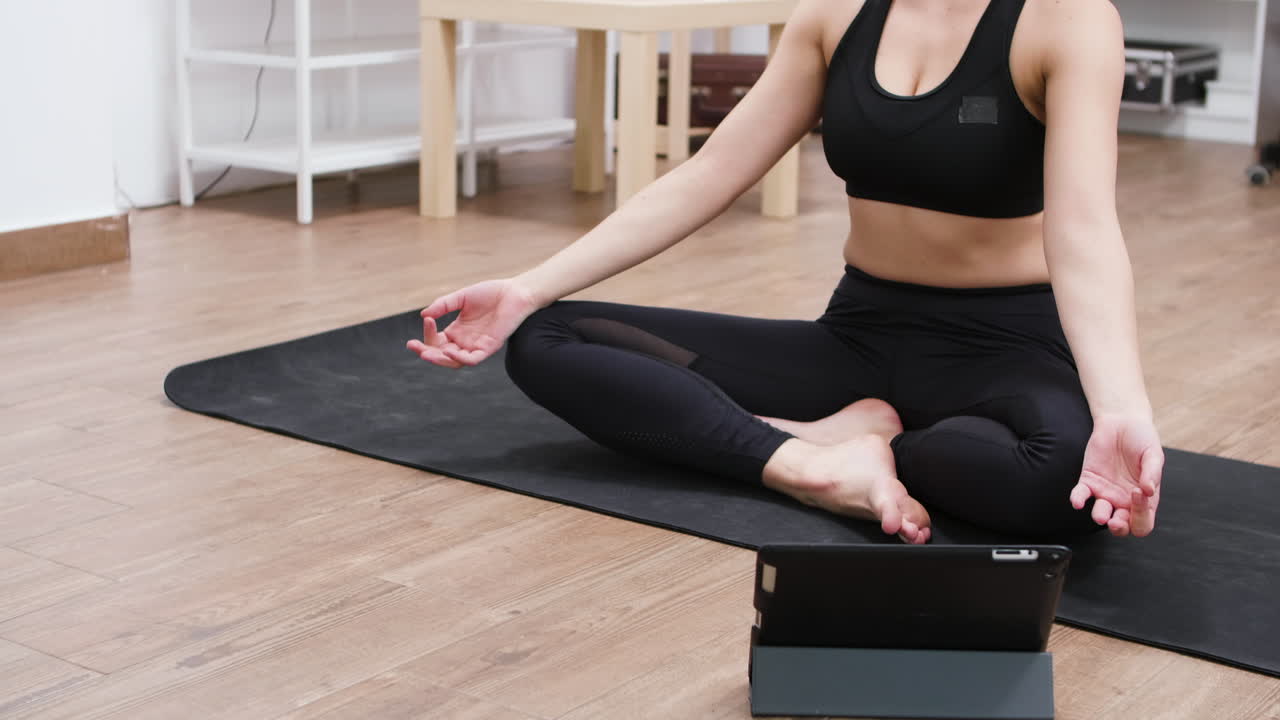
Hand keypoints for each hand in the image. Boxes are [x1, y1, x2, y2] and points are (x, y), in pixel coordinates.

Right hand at [407, 278, 539, 367]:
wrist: (515, 293)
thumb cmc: (490, 294)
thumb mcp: (461, 297)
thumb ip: (443, 305)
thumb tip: (424, 315)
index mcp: (457, 331)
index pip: (437, 340)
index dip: (428, 334)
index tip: (427, 320)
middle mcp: (465, 341)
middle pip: (442, 355)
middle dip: (426, 352)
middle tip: (413, 346)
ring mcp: (477, 346)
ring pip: (455, 361)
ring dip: (439, 359)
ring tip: (426, 353)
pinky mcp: (489, 347)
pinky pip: (473, 360)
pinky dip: (460, 358)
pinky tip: (449, 350)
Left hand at [1070, 414, 1163, 536]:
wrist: (1122, 422)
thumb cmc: (1142, 440)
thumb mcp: (1154, 454)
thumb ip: (1152, 472)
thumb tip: (1149, 490)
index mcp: (1144, 498)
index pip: (1143, 522)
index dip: (1141, 516)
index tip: (1139, 494)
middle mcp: (1124, 499)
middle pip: (1122, 526)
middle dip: (1120, 528)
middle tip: (1117, 521)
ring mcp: (1106, 491)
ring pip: (1101, 514)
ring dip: (1100, 516)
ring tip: (1101, 514)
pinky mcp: (1089, 480)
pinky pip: (1081, 495)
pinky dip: (1078, 499)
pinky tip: (1078, 501)